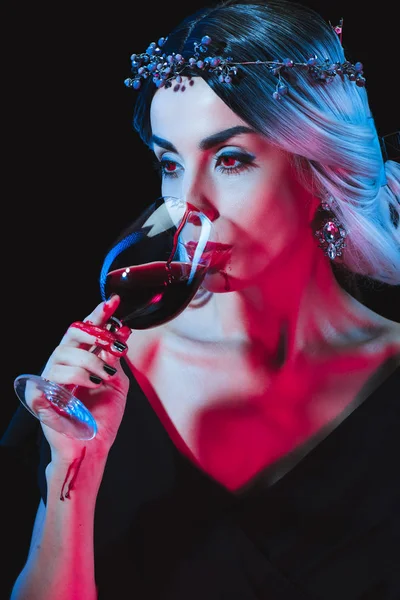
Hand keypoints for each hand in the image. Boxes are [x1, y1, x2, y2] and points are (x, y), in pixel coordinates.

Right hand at [39, 295, 130, 460]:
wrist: (93, 448)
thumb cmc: (103, 418)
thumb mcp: (116, 382)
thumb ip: (114, 357)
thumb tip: (120, 331)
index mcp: (80, 361)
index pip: (86, 333)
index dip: (98, 316)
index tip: (113, 301)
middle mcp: (63, 366)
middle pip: (70, 335)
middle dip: (92, 332)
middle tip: (110, 340)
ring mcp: (49, 380)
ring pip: (63, 354)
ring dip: (90, 360)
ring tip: (105, 374)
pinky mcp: (40, 396)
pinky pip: (54, 376)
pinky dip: (78, 376)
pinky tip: (94, 383)